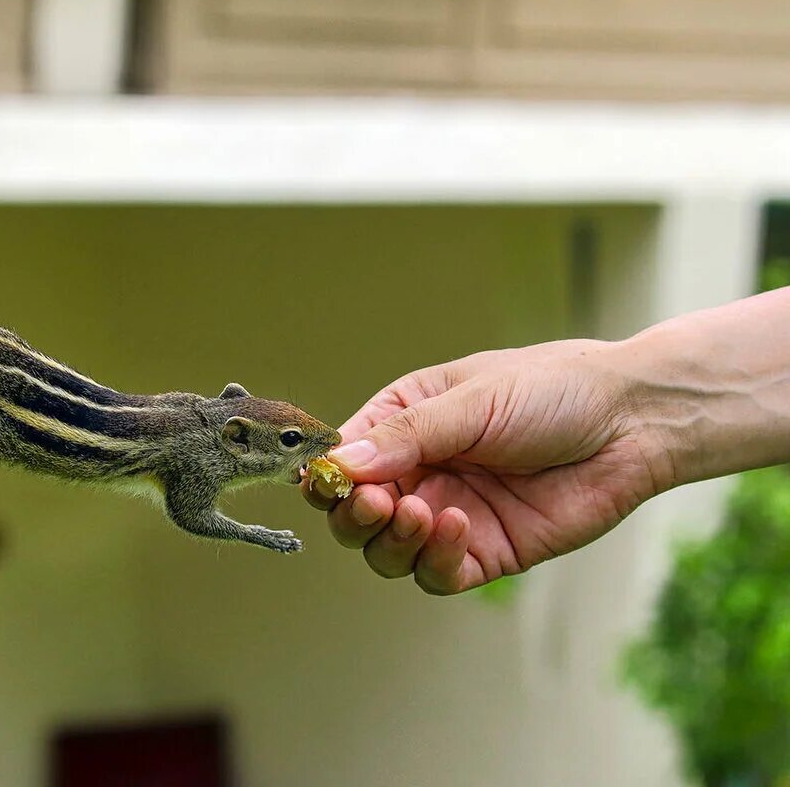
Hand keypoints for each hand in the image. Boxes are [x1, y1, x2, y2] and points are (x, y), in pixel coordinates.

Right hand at [303, 340, 669, 594]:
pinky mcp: (485, 551)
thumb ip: (407, 435)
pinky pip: (437, 574)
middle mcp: (420, 472)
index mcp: (404, 422)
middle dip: (355, 515)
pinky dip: (434, 560)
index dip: (329, 476)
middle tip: (378, 503)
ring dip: (392, 541)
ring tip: (418, 514)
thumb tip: (339, 465)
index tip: (330, 482)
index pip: (344, 459)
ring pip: (387, 553)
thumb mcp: (473, 400)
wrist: (634, 421)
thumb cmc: (554, 388)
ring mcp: (449, 514)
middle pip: (355, 515)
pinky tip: (457, 528)